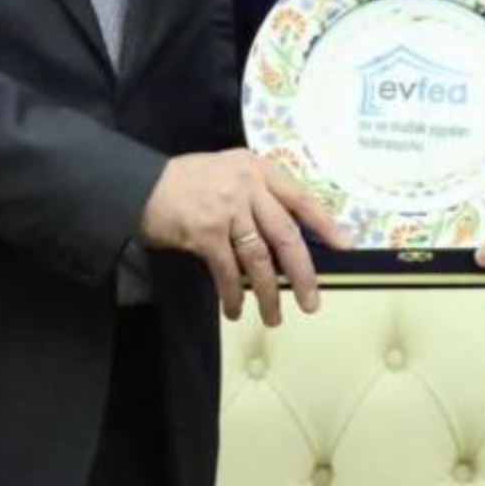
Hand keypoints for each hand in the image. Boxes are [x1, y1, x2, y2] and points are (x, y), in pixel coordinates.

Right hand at [139, 148, 349, 325]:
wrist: (139, 185)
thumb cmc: (186, 182)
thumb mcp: (227, 172)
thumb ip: (255, 195)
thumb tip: (282, 239)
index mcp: (257, 168)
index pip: (300, 197)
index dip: (324, 223)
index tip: (345, 246)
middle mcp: (247, 184)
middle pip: (286, 234)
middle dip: (303, 273)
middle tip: (312, 302)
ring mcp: (228, 208)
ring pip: (260, 259)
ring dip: (269, 293)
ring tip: (274, 317)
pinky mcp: (206, 232)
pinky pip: (229, 271)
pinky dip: (234, 294)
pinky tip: (234, 309)